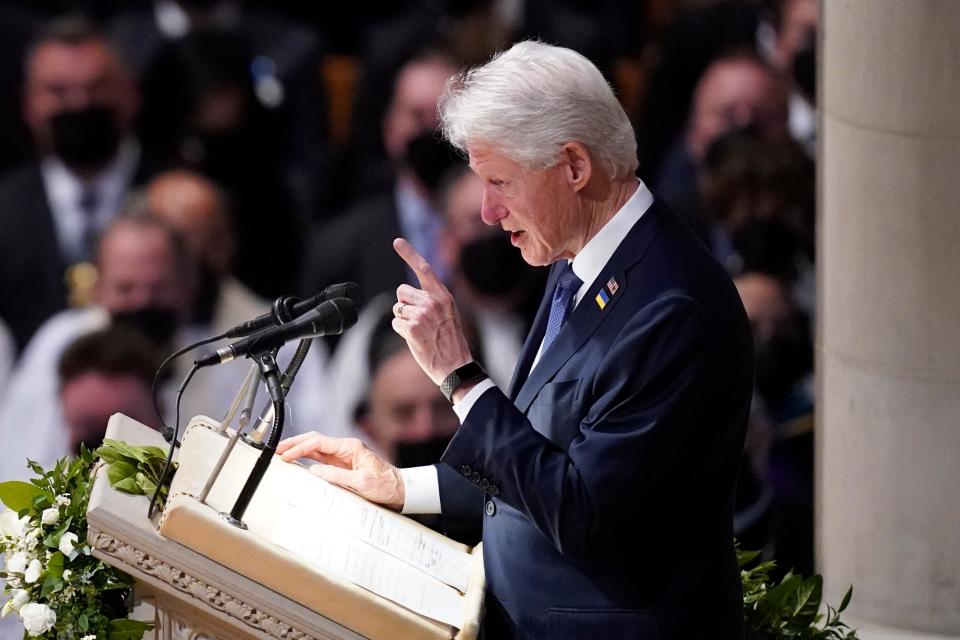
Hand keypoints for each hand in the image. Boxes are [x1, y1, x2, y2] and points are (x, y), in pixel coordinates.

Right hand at [276, 432, 405, 510]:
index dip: (300, 447)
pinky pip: (322, 459)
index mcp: (350, 447)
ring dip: (300, 450)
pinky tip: (298, 461)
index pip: (319, 442)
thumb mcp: (360, 482)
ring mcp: (344, 457)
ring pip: (317, 449)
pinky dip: (308, 459)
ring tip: (283, 454)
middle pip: (315, 441)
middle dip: (295, 443)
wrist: (399, 490)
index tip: (287, 455)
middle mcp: (346, 449)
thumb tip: (314, 471)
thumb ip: (336, 476)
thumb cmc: (385, 485)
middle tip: (278, 449)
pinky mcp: (343, 466)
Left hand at [392, 238, 472, 383]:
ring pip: (398, 309)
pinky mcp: (412, 328)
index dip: (409, 254)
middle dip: (405, 305)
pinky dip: (402, 332)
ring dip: (404, 320)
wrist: (456, 365)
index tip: (397, 241)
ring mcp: (422, 315)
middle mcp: (432, 301)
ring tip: (421, 332)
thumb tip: (406, 295)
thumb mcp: (448, 313)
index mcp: (443, 295)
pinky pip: (395, 323)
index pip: (424, 269)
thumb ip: (432, 300)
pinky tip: (416, 339)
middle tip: (421, 321)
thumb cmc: (450, 340)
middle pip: (402, 292)